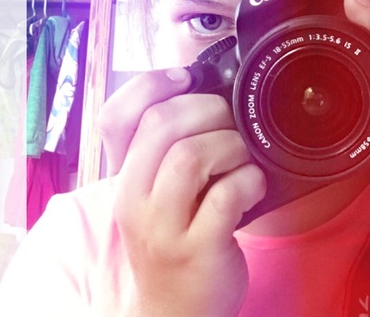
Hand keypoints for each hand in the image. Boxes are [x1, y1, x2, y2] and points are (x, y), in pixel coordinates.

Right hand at [97, 69, 265, 315]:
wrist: (172, 309)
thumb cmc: (173, 237)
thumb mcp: (159, 192)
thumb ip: (170, 150)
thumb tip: (206, 94)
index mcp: (124, 176)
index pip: (116, 116)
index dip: (150, 83)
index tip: (185, 77)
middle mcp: (134, 198)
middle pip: (161, 124)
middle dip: (209, 110)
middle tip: (230, 124)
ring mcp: (163, 226)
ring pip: (192, 156)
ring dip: (231, 146)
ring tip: (242, 158)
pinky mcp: (197, 248)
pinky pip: (226, 196)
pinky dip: (249, 180)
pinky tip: (253, 187)